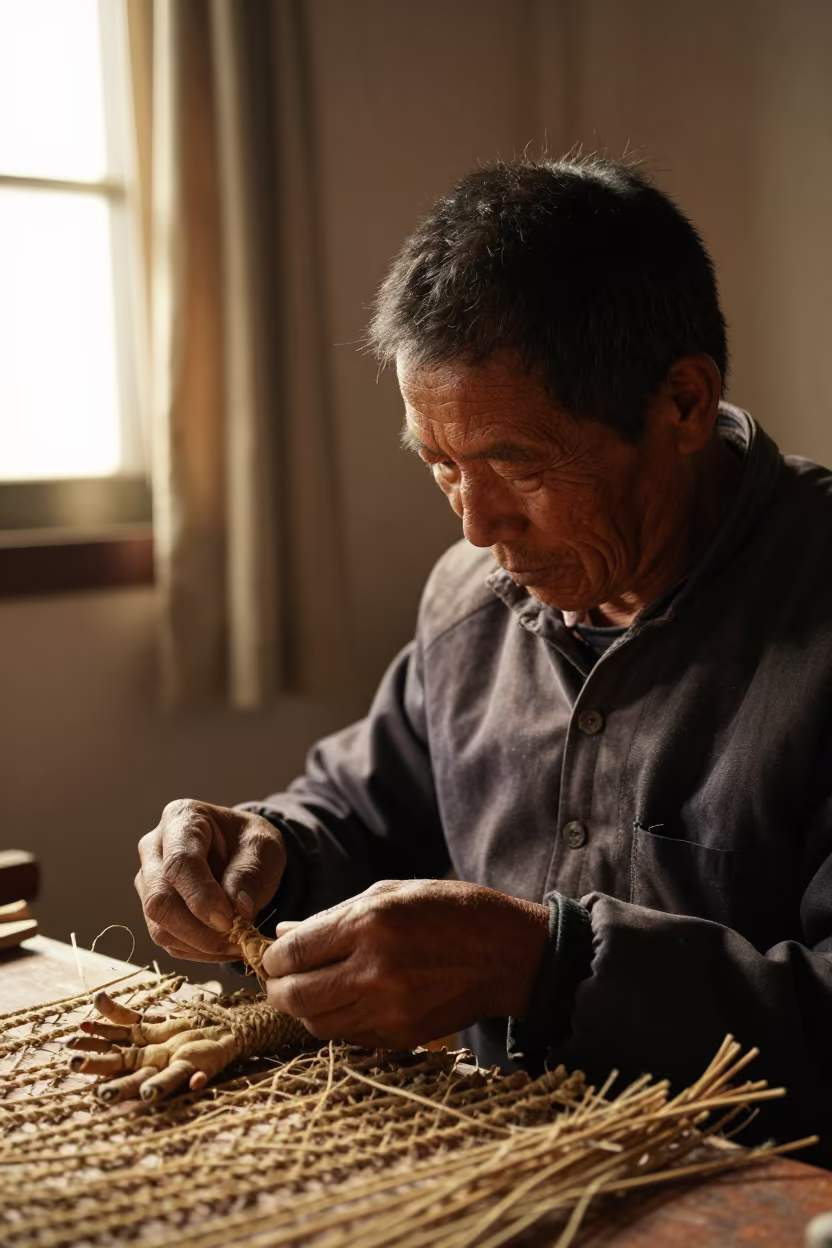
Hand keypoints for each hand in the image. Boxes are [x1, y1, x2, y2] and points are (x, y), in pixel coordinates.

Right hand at [135, 800, 285, 961]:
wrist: (243, 852)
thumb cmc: (250, 842)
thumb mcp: (263, 846)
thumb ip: (249, 872)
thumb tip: (237, 909)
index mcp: (181, 819)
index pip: (179, 863)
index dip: (201, 897)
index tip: (230, 920)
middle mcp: (155, 848)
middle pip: (159, 899)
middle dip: (198, 929)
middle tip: (236, 939)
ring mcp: (149, 881)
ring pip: (159, 926)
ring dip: (200, 945)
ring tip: (237, 943)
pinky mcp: (154, 910)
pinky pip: (167, 940)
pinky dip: (197, 951)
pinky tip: (224, 946)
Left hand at [261, 879, 548, 1047]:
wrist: (507, 954)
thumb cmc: (450, 911)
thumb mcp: (392, 893)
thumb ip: (333, 916)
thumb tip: (283, 935)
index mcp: (370, 924)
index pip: (293, 953)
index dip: (272, 958)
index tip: (271, 956)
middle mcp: (375, 970)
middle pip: (295, 996)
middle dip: (277, 988)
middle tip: (278, 980)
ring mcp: (389, 1009)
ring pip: (316, 1024)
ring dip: (303, 1010)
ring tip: (308, 991)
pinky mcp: (402, 1036)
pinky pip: (348, 1038)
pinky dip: (334, 1023)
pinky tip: (342, 1003)